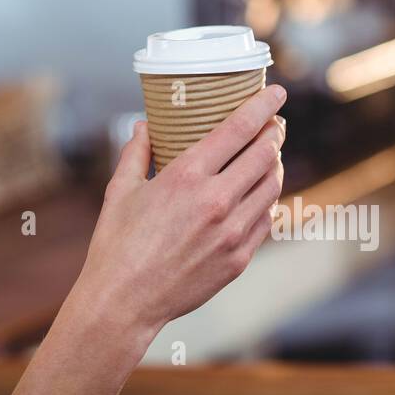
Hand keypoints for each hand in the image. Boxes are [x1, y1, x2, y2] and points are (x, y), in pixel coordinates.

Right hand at [79, 85, 286, 343]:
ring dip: (275, 164)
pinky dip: (266, 200)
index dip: (263, 106)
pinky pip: (265, 220)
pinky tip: (258, 194)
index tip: (277, 92)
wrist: (125, 301)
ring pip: (272, 186)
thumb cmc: (117, 243)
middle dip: (274, 132)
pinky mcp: (238, 258)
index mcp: (186, 176)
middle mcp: (216, 201)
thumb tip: (144, 126)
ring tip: (269, 155)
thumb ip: (136, 153)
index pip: (239, 129)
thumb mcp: (120, 190)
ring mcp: (232, 232)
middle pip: (265, 154)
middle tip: (273, 123)